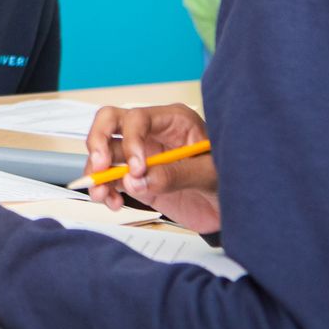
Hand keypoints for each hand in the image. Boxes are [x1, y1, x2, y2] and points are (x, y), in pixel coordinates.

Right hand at [82, 103, 220, 233]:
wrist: (232, 210)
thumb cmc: (230, 182)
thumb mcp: (210, 175)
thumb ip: (175, 175)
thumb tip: (137, 180)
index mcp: (173, 121)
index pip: (138, 118)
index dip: (131, 141)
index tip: (136, 169)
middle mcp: (152, 133)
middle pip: (109, 122)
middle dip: (98, 142)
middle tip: (100, 166)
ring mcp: (140, 155)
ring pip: (104, 152)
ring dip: (96, 172)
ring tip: (102, 192)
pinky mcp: (135, 178)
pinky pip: (109, 178)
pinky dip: (104, 190)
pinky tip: (113, 201)